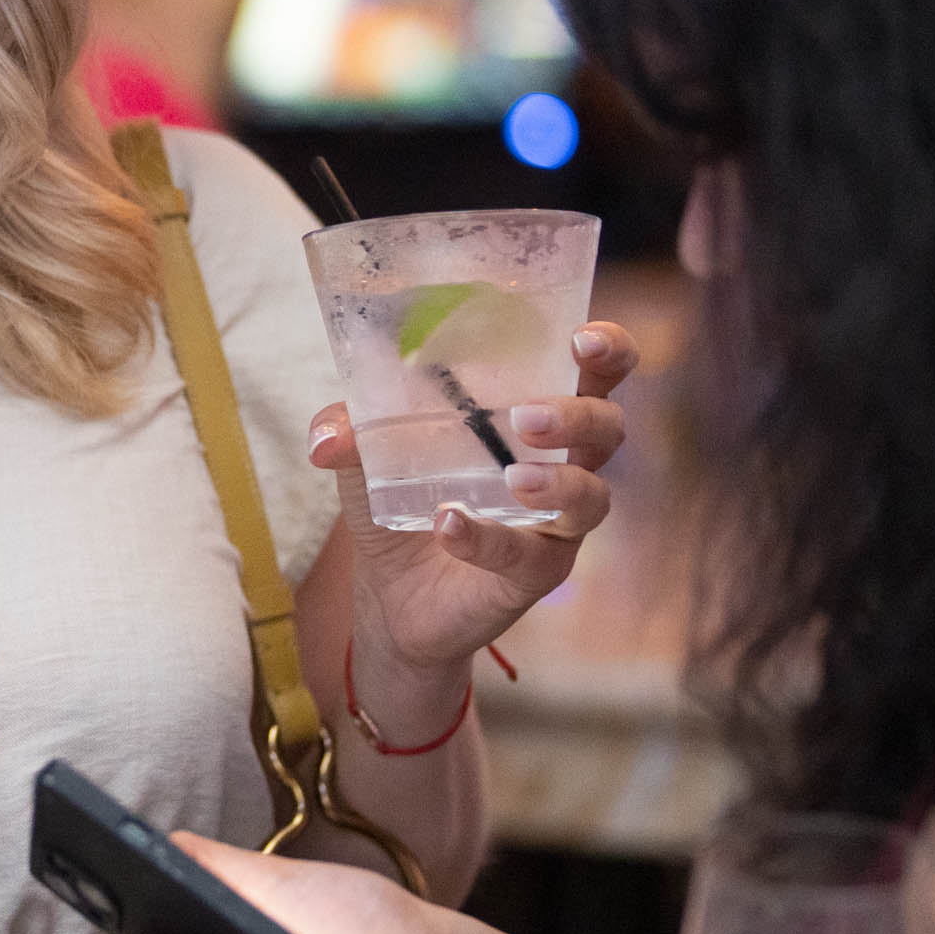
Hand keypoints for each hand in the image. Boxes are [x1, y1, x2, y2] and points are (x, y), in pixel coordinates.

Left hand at [325, 319, 634, 681]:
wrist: (391, 596)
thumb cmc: (400, 500)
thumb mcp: (368, 455)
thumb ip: (350, 428)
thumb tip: (325, 437)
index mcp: (537, 414)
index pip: (596, 373)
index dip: (609, 350)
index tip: (584, 337)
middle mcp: (562, 464)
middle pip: (609, 427)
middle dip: (579, 414)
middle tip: (528, 414)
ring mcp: (556, 523)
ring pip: (592, 497)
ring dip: (557, 481)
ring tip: (511, 478)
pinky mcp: (536, 573)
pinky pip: (528, 557)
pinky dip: (488, 539)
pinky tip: (448, 525)